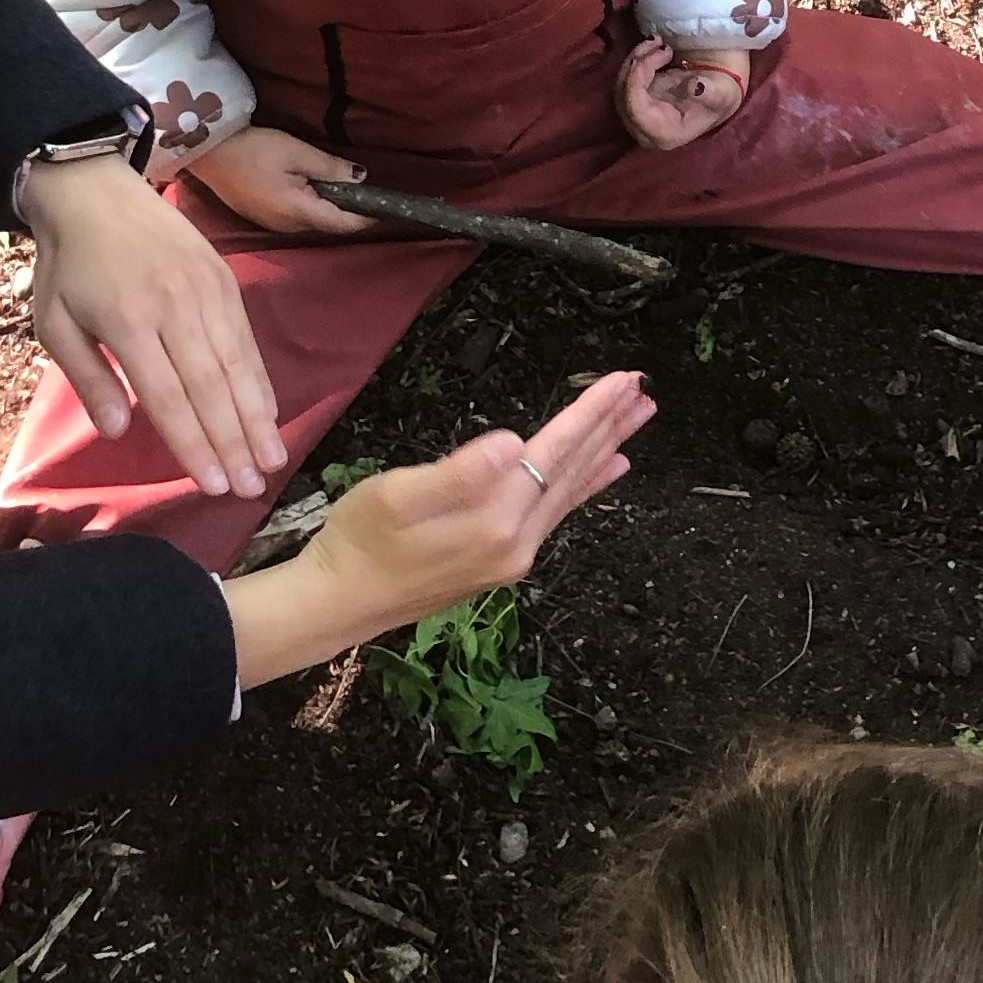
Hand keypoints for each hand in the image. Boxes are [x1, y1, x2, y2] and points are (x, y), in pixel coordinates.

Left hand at [21, 155, 285, 502]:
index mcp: (127, 320)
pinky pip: (247, 341)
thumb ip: (87, 378)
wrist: (94, 188)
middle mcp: (175, 307)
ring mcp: (207, 291)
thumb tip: (119, 431)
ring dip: (258, 420)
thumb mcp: (54, 323)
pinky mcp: (225, 280)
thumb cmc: (68, 265)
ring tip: (272, 462)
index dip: (192, 444)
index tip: (212, 485)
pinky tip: (270, 414)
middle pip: (211, 388)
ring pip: (238, 367)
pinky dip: (260, 381)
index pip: (167, 396)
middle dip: (234, 443)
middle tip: (251, 488)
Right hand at [184, 124, 375, 239]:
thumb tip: (360, 177)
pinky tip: (312, 192)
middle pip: (328, 226)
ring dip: (328, 211)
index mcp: (298, 211)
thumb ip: (330, 168)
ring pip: (311, 223)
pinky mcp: (261, 217)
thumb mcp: (295, 151)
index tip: (385, 212)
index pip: (342, 224)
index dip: (365, 219)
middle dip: (349, 214)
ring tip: (343, 192)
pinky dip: (310, 208)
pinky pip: (295, 219)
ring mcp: (272, 225)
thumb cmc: (252, 148)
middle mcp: (287, 226)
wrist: (206, 151)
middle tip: (367, 196)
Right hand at [222, 369, 655, 685]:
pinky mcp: (502, 560)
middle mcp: (516, 541)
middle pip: (573, 470)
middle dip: (609, 425)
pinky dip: (584, 485)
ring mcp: (513, 555)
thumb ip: (460, 472)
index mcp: (494, 518)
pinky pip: (557, 512)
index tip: (625, 379)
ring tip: (635, 421)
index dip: (590, 413)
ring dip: (603, 451)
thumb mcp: (396, 496)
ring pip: (570, 491)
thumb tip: (514, 443)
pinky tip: (605, 472)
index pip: (554, 452)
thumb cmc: (358, 541)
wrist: (339, 602)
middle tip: (643, 389)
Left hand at [616, 39, 749, 151]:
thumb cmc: (720, 96)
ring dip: (635, 58)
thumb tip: (696, 87)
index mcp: (665, 135)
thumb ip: (711, 93)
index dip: (635, 82)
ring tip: (658, 41)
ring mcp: (636, 117)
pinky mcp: (633, 101)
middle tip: (659, 43)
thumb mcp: (722, 94)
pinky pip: (623, 79)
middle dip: (637, 65)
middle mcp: (645, 131)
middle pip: (623, 97)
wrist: (717, 93)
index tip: (651, 56)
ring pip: (619, 85)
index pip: (635, 111)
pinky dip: (635, 59)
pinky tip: (653, 46)